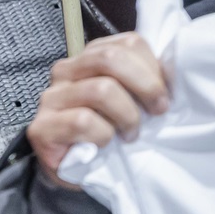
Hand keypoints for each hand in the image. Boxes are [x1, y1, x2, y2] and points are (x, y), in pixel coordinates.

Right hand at [25, 33, 170, 189]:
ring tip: (131, 133)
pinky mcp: (41, 127)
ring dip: (127, 115)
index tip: (166, 95)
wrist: (77, 171)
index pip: (129, 42)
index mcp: (92, 57)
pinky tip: (105, 144)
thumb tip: (173, 72)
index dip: (154, 68)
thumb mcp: (133, 99)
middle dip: (145, 85)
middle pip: (111, 57)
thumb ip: (145, 79)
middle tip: (157, 112)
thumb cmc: (110, 130)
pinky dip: (103, 135)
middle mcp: (67, 70)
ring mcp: (51, 97)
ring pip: (101, 89)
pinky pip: (82, 121)